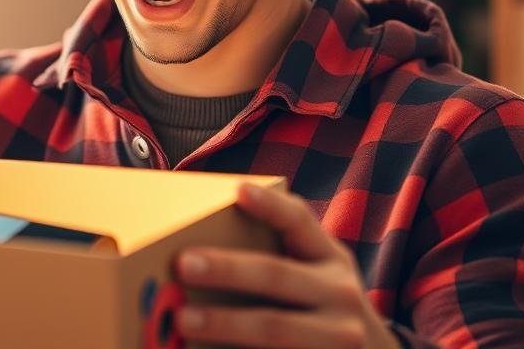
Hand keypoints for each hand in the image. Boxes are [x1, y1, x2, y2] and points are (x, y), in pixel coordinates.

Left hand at [174, 183, 399, 348]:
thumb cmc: (323, 308)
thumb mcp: (320, 277)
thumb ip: (281, 261)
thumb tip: (202, 251)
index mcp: (331, 259)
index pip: (300, 221)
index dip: (270, 205)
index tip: (238, 190)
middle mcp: (340, 294)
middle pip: (277, 275)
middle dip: (227, 268)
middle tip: (183, 264)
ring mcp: (338, 337)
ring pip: (274, 328)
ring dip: (224, 323)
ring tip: (182, 318)